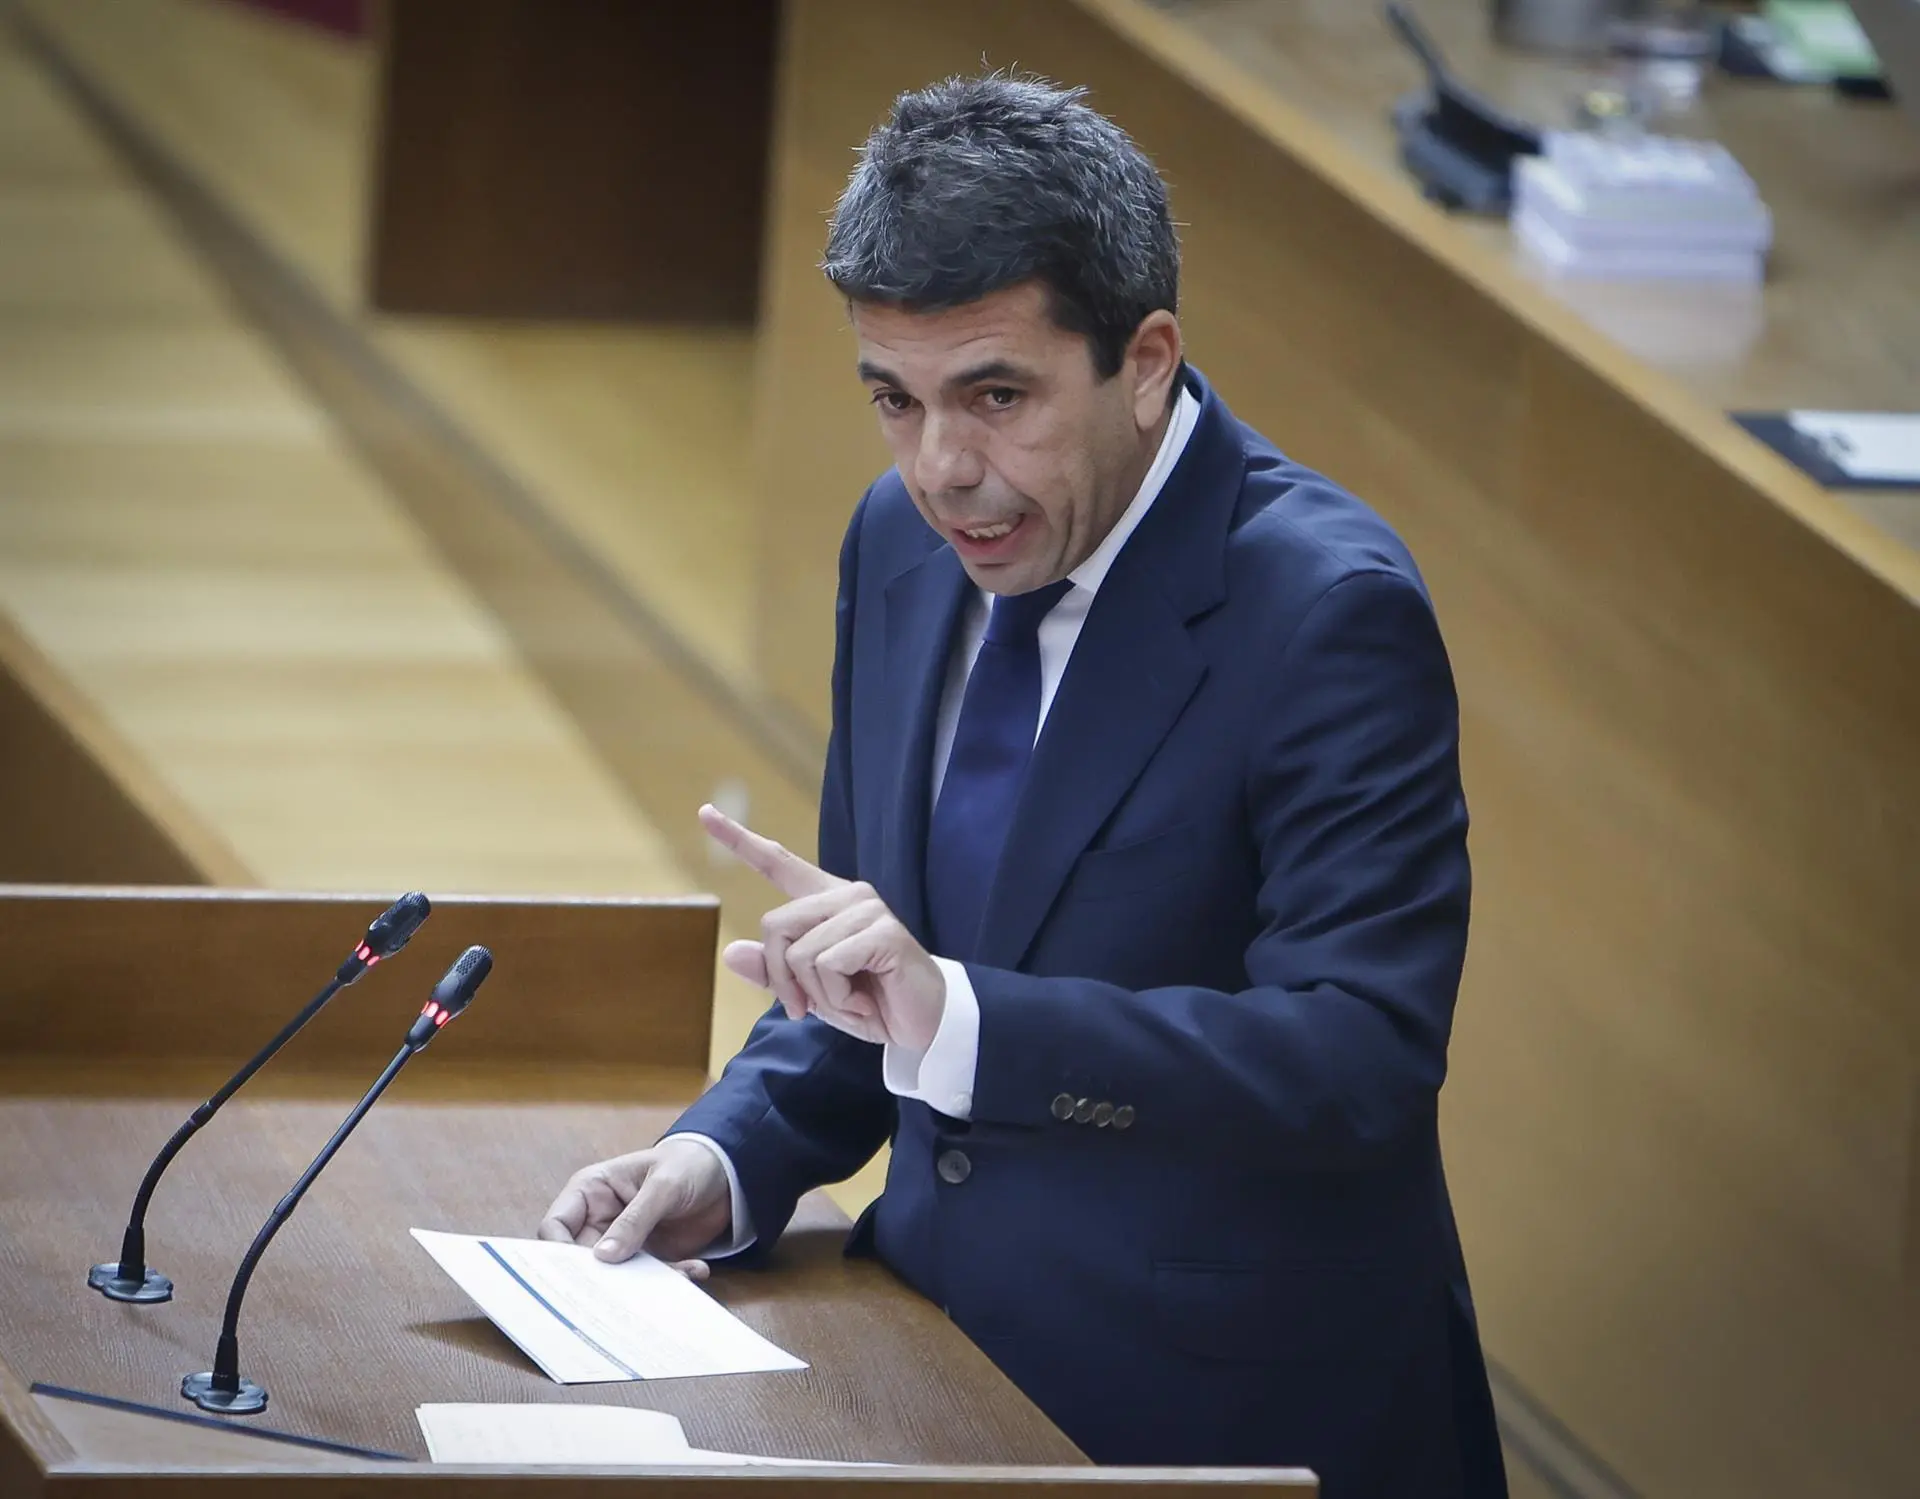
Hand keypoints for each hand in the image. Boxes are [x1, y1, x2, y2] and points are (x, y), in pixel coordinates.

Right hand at [537, 1137, 730, 1276]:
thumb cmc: (688, 1163)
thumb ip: (635, 1218)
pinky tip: (695, 1270)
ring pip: (614, 1276)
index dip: (557, 1251)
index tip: (576, 1274)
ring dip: (640, 1284)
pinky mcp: (647, 1257)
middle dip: (599, 1278)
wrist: (726, 1172)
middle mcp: (599, 1220)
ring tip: (673, 1280)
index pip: (556, 1225)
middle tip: (620, 1295)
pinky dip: (669, 1279)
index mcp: (590, 1191)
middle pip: (580, 1259)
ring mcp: (623, 1241)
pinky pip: (647, 1279)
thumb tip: (603, 1256)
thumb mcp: (663, 1185)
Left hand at [700, 803, 945, 1052]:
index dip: (738, 840)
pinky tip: (864, 999)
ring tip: (850, 1000)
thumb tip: (730, 952)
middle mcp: (845, 895)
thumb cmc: (869, 1001)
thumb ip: (774, 972)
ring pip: (799, 953)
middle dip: (782, 979)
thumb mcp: (812, 993)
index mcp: (825, 902)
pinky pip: (827, 965)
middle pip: (774, 926)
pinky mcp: (882, 931)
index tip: (704, 814)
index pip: (778, 863)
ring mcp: (865, 909)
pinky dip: (837, 997)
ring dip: (817, 995)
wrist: (922, 1024)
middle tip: (807, 1008)